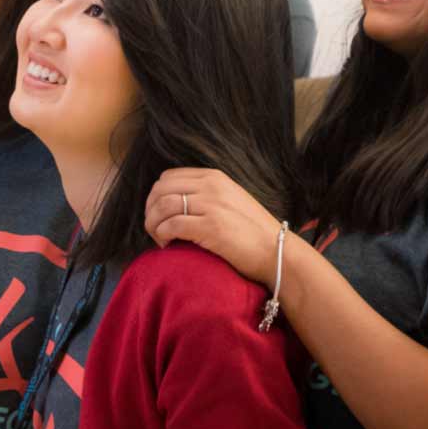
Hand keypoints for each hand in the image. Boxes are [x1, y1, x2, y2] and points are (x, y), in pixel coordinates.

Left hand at [144, 167, 284, 287]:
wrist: (277, 251)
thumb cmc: (253, 232)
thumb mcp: (230, 200)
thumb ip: (206, 195)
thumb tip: (175, 203)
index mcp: (214, 177)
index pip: (168, 177)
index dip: (156, 197)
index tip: (159, 216)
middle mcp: (211, 186)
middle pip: (160, 190)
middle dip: (150, 210)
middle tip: (155, 230)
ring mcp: (211, 205)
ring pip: (162, 206)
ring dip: (153, 225)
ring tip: (160, 240)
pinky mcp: (210, 227)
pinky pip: (171, 225)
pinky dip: (162, 236)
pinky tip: (168, 246)